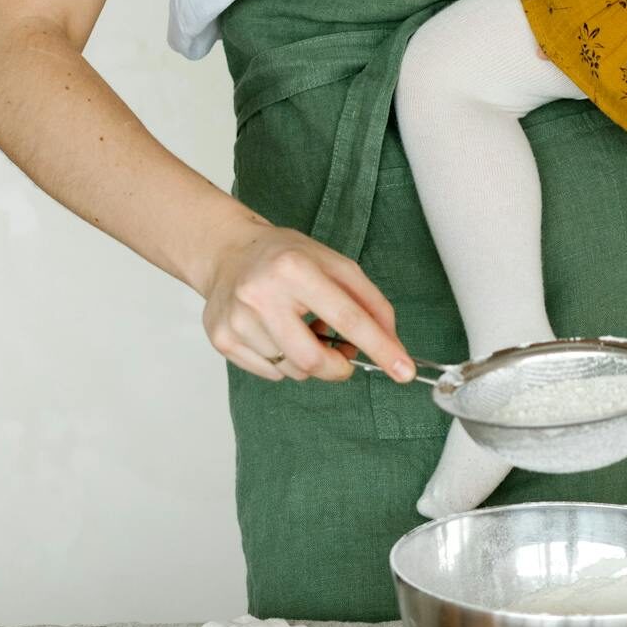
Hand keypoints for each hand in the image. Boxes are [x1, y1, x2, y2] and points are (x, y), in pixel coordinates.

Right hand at [200, 221, 414, 383]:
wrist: (229, 253)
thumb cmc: (286, 258)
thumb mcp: (335, 265)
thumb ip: (370, 302)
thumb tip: (392, 344)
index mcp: (294, 269)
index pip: (348, 318)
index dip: (381, 348)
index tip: (404, 372)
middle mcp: (261, 295)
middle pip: (313, 360)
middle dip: (338, 367)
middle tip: (342, 355)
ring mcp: (237, 319)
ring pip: (292, 371)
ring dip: (309, 361)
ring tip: (302, 330)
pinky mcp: (222, 339)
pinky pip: (271, 373)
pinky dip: (285, 363)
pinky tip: (278, 335)